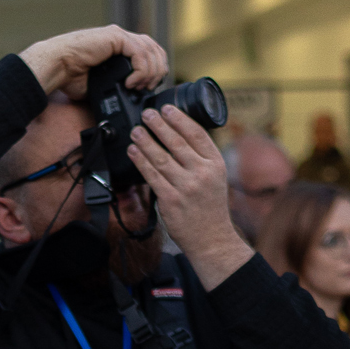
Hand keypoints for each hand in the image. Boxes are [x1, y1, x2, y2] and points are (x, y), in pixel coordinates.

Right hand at [18, 25, 166, 100]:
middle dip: (158, 71)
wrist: (57, 68)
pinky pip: (139, 52)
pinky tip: (130, 82)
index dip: (157, 70)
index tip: (149, 89)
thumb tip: (135, 98)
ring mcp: (119, 36)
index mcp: (122, 48)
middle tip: (147, 89)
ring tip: (138, 87)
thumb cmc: (72, 78)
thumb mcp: (105, 86)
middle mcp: (123, 39)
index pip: (152, 53)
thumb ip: (121, 86)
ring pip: (151, 50)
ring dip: (150, 72)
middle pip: (156, 49)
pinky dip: (140, 70)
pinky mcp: (115, 37)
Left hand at [126, 105, 251, 289]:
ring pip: (160, 157)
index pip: (196, 133)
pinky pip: (151, 176)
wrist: (212, 239)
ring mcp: (186, 187)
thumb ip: (201, 158)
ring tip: (136, 131)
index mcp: (215, 164)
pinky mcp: (171, 200)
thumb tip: (177, 135)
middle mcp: (202, 173)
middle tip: (146, 114)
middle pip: (176, 142)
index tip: (166, 109)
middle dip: (158, 125)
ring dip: (145, 141)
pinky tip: (133, 152)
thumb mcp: (216, 178)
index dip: (179, 118)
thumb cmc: (211, 208)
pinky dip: (140, 161)